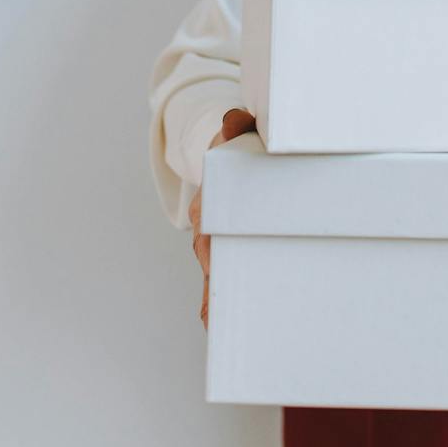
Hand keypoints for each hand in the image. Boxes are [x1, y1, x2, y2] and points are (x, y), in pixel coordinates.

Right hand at [188, 109, 256, 328]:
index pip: (208, 224)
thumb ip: (237, 125)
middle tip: (215, 310)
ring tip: (216, 328)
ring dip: (213, 302)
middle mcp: (208, 228)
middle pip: (208, 258)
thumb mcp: (238, 132)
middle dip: (213, 281)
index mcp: (211, 201)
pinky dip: (219, 306)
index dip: (210, 239)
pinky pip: (223, 283)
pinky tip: (223, 328)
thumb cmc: (239, 147)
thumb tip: (234, 118)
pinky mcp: (229, 258)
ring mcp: (217, 246)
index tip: (211, 255)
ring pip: (212, 277)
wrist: (228, 159)